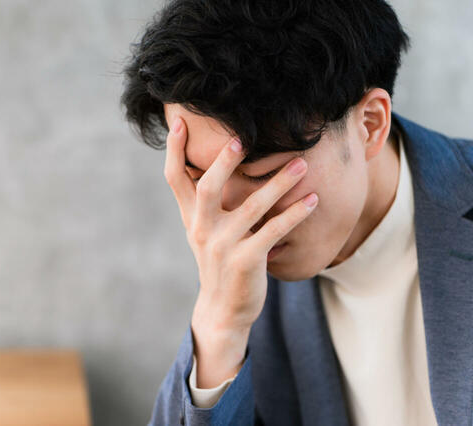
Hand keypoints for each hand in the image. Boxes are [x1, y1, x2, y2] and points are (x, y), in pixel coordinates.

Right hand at [164, 117, 317, 386]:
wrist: (223, 308)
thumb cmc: (218, 261)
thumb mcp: (203, 231)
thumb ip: (204, 201)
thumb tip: (212, 163)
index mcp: (191, 217)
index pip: (176, 179)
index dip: (175, 151)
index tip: (178, 121)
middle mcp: (202, 229)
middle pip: (207, 188)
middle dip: (223, 163)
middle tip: (241, 140)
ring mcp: (222, 246)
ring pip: (251, 208)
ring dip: (279, 184)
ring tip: (302, 164)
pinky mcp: (245, 261)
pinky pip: (273, 232)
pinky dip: (294, 215)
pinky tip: (312, 201)